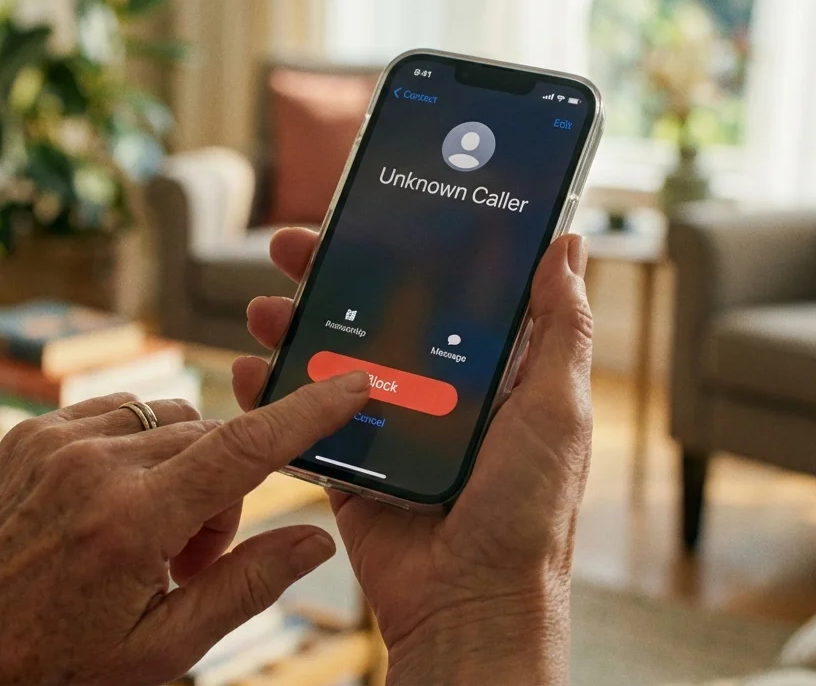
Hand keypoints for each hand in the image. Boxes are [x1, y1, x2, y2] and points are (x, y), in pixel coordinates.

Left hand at [0, 376, 370, 684]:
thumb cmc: (58, 661)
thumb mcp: (164, 646)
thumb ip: (248, 585)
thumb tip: (319, 539)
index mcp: (132, 523)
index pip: (243, 449)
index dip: (307, 413)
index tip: (352, 384)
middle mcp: (94, 467)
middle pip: (212, 439)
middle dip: (223, 491)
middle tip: (188, 557)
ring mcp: (57, 440)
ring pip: (170, 421)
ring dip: (182, 467)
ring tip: (144, 535)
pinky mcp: (34, 428)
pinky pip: (122, 415)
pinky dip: (137, 451)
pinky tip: (111, 505)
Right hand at [234, 228, 593, 684]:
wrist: (471, 604)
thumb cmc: (529, 512)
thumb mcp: (557, 408)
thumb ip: (561, 328)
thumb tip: (567, 243)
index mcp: (489, 373)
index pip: (444, 291)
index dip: (407, 249)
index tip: (373, 213)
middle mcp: (435, 393)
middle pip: (374, 316)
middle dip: (330, 278)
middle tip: (291, 247)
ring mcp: (387, 429)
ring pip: (330, 361)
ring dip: (292, 327)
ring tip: (263, 306)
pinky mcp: (348, 468)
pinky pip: (302, 422)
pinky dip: (270, 395)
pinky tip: (248, 370)